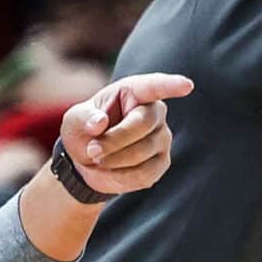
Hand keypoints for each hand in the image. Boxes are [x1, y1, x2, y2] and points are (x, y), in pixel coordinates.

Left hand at [61, 72, 194, 195]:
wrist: (88, 160)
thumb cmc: (85, 130)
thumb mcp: (74, 120)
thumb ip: (84, 117)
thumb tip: (99, 122)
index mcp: (134, 92)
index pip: (154, 86)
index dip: (171, 85)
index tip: (186, 86)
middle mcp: (155, 112)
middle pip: (143, 123)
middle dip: (114, 140)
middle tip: (91, 150)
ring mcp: (162, 138)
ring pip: (142, 151)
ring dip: (113, 159)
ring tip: (97, 159)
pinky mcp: (161, 163)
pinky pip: (143, 173)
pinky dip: (120, 176)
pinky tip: (109, 171)